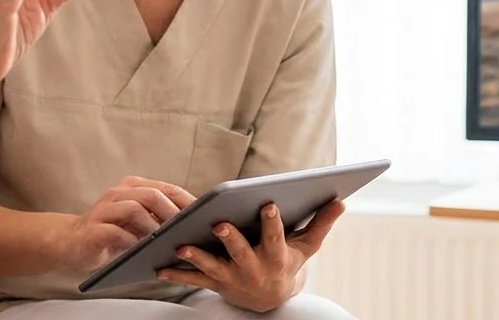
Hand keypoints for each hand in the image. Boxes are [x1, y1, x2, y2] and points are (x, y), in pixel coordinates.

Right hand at [53, 176, 195, 271]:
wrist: (70, 241)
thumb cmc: (111, 233)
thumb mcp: (136, 223)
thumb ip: (157, 219)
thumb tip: (192, 229)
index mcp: (132, 187)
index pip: (166, 188)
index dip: (187, 201)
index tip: (206, 216)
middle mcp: (118, 193)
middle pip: (151, 194)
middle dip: (173, 212)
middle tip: (189, 229)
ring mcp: (104, 209)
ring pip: (134, 208)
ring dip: (153, 225)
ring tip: (166, 240)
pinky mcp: (94, 228)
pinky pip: (116, 231)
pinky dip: (131, 240)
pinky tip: (141, 250)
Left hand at [158, 200, 345, 312]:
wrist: (269, 299)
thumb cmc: (286, 262)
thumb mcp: (305, 247)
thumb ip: (320, 223)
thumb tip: (340, 200)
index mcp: (275, 256)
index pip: (275, 237)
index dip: (273, 222)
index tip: (269, 203)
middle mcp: (253, 269)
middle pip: (241, 253)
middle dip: (230, 239)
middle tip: (219, 224)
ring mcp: (232, 278)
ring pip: (212, 267)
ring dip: (196, 257)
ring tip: (180, 246)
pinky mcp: (214, 284)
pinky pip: (192, 279)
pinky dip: (176, 272)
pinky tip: (158, 265)